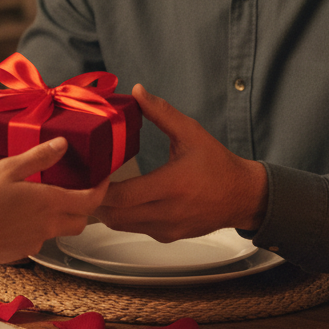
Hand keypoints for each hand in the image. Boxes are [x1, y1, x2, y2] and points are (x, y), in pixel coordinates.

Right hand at [0, 136, 110, 266]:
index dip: (101, 189)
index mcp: (48, 203)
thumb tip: (62, 144)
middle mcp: (47, 226)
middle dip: (85, 206)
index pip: (90, 200)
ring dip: (61, 216)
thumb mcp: (6, 169)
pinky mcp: (20, 252)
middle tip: (78, 189)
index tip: (103, 178)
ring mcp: (34, 242)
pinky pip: (39, 238)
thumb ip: (37, 157)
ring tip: (44, 198)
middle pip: (81, 220)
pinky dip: (38, 226)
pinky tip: (19, 215)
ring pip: (60, 230)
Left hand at [96, 84, 267, 240]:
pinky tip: (121, 200)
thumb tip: (137, 92)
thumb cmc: (218, 165)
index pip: (124, 196)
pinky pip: (136, 229)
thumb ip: (162, 112)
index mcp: (172, 185)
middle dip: (95, 200)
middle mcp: (168, 212)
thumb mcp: (191, 133)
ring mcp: (167, 228)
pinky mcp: (168, 236)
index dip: (99, 189)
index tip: (90, 174)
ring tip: (98, 190)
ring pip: (122, 226)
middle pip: (116, 215)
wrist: (243, 196)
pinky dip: (123, 217)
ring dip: (106, 210)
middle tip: (85, 182)